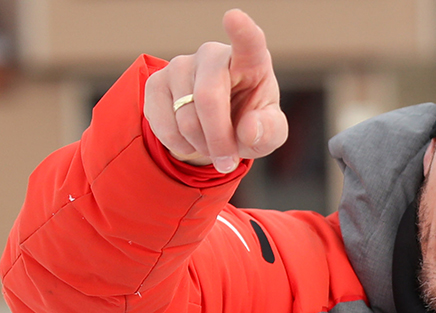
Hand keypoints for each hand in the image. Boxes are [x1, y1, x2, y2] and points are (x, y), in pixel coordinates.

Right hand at [143, 9, 287, 172]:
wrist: (216, 130)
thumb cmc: (250, 123)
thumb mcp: (270, 133)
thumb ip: (269, 132)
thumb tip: (249, 131)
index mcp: (250, 60)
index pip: (248, 42)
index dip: (242, 31)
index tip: (234, 17)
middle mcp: (213, 55)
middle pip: (208, 98)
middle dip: (218, 139)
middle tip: (227, 162)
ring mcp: (180, 65)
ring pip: (185, 116)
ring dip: (201, 144)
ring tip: (212, 145)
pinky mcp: (155, 82)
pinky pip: (162, 123)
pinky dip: (179, 144)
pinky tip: (191, 140)